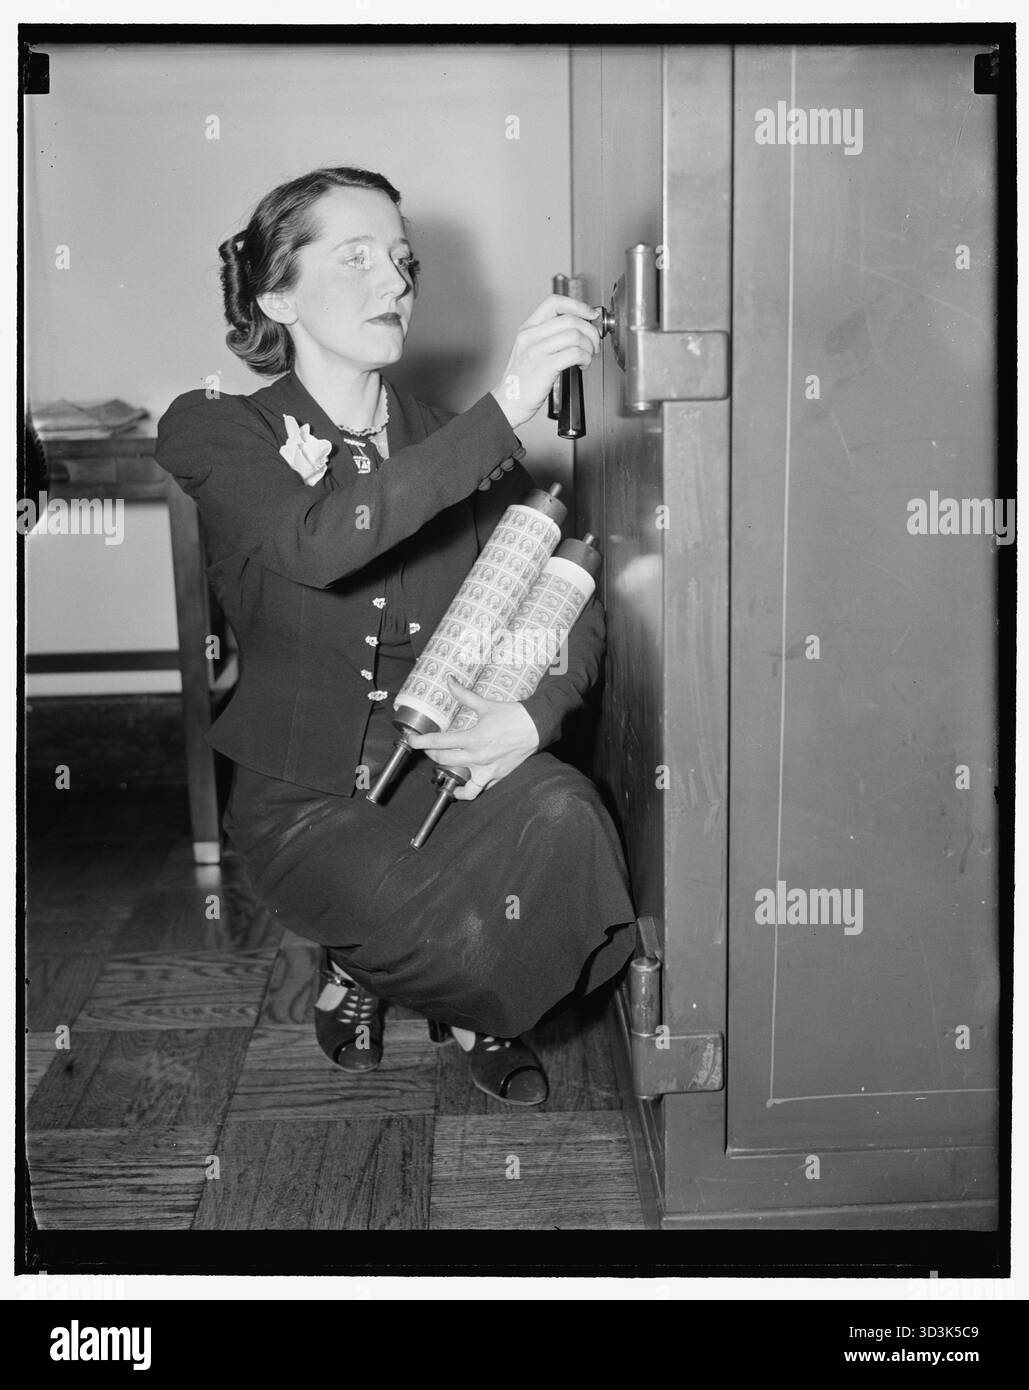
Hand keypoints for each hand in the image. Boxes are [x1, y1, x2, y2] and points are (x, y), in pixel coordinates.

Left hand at [406, 674, 539, 799]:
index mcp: (472, 738)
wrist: (537, 727)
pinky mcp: (495, 776)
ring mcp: (486, 770)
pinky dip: (467, 792)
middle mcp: (476, 757)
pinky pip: (478, 791)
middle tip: (428, 748)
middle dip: (431, 754)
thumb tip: (449, 681)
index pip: (438, 743)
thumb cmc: (513, 716)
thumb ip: (464, 695)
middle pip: (443, 760)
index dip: (420, 742)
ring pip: (458, 781)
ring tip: (441, 769)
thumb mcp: (486, 704)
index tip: (410, 740)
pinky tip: (460, 789)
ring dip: (446, 776)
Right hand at [490, 295, 600, 429]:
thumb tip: (580, 329)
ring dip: (589, 347)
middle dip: (590, 331)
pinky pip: (574, 353)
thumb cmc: (522, 381)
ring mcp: (536, 350)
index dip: (578, 305)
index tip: (590, 314)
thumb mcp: (530, 350)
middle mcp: (530, 336)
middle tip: (593, 343)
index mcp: (527, 328)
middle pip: (570, 319)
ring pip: (575, 335)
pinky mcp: (544, 366)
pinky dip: (585, 359)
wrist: (508, 402)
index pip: (554, 302)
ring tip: (587, 357)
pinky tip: (582, 365)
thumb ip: (550, 337)